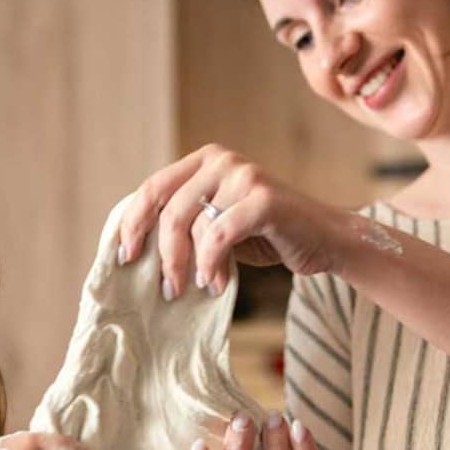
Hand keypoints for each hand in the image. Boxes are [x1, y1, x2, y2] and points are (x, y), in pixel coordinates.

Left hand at [115, 145, 342, 298]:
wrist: (323, 239)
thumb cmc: (265, 235)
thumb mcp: (217, 222)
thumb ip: (185, 222)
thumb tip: (135, 248)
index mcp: (204, 160)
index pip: (153, 188)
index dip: (133, 224)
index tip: (126, 257)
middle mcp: (221, 160)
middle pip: (170, 211)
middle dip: (164, 255)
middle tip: (167, 289)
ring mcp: (244, 175)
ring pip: (194, 225)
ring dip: (190, 266)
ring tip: (199, 288)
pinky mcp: (264, 199)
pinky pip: (220, 234)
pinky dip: (212, 263)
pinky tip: (215, 283)